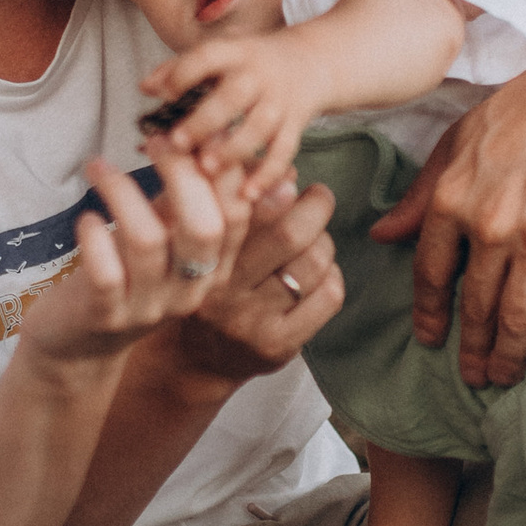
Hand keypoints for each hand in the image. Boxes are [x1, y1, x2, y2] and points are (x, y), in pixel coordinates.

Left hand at [15, 144, 247, 366]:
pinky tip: (86, 219)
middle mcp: (189, 290)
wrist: (77, 346)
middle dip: (181, 172)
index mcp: (212, 269)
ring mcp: (148, 306)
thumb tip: (208, 138)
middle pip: (205, 226)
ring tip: (99, 167)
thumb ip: (184, 202)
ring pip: (148, 240)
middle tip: (155, 140)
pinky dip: (95, 236)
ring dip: (121, 192)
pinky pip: (105, 271)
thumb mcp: (164, 242)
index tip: (193, 132)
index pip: (237, 214)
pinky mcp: (105, 315)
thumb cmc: (123, 277)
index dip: (220, 168)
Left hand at [141, 31, 326, 201]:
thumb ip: (181, 68)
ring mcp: (280, 101)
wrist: (312, 62)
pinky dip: (267, 174)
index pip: (208, 57)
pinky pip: (284, 152)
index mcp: (235, 53)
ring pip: (259, 126)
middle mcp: (258, 75)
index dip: (184, 73)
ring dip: (235, 148)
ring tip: (209, 168)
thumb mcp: (222, 55)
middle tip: (179, 142)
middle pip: (234, 96)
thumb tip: (145, 88)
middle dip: (206, 120)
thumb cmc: (251, 63)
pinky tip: (247, 194)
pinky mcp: (296, 125)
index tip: (163, 94)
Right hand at [162, 176, 344, 387]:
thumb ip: (225, 196)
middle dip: (316, 206)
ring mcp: (250, 319)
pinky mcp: (277, 344)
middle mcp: (221, 287)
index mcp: (200, 252)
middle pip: (290, 234)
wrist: (194, 357)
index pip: (242, 209)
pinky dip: (332, 276)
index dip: (272, 185)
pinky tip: (318, 274)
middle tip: (319, 196)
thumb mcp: (193, 235)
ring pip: (314, 263)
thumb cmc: (202, 279)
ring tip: (315, 238)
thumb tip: (283, 168)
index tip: (287, 178)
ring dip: (324, 242)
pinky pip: (328, 297)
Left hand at [371, 35, 525, 388]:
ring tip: (504, 375)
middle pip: (474, 305)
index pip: (430, 274)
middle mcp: (488, 224)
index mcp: (451, 197)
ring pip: (514, 315)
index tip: (430, 339)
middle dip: (472, 348)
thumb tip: (381, 235)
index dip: (430, 314)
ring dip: (507, 353)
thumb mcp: (461, 139)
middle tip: (473, 375)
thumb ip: (421, 192)